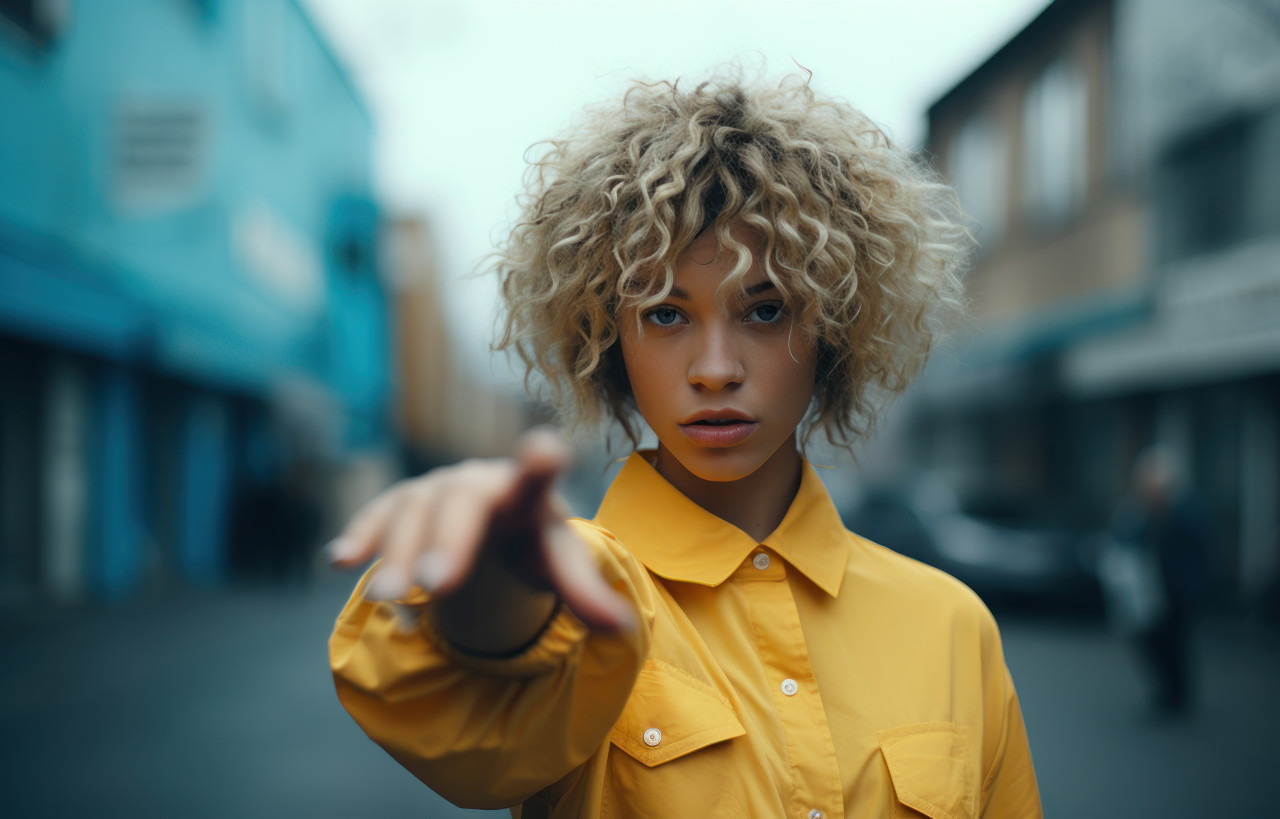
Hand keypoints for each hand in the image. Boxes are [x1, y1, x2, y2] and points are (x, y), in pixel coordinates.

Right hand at [328, 428, 633, 647]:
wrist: (497, 522)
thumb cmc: (534, 544)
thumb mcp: (561, 567)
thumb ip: (586, 595)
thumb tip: (625, 628)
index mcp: (526, 494)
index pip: (536, 475)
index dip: (540, 462)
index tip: (545, 448)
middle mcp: (478, 482)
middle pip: (460, 503)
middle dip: (445, 542)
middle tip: (432, 586)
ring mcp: (436, 488)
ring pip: (412, 509)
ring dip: (396, 552)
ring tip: (388, 600)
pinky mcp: (402, 503)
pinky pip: (378, 513)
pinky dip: (361, 534)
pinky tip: (341, 562)